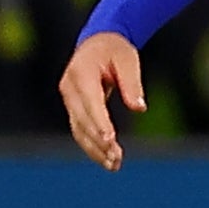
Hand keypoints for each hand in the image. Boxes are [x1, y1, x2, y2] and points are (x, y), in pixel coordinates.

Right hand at [59, 33, 143, 170]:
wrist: (98, 42)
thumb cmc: (116, 50)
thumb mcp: (128, 60)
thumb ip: (132, 83)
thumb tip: (139, 108)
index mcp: (81, 74)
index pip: (90, 103)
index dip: (100, 122)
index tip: (110, 139)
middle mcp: (69, 89)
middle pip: (83, 120)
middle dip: (99, 141)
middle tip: (117, 158)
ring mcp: (69, 99)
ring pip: (79, 130)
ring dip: (94, 149)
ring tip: (114, 165)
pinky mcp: (74, 108)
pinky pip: (80, 130)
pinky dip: (92, 145)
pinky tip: (106, 159)